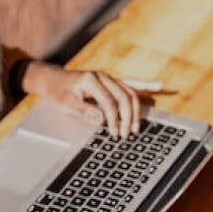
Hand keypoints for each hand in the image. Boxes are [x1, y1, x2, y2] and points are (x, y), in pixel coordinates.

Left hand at [22, 61, 141, 138]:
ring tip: (135, 127)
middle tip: (125, 134)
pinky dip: (145, 86)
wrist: (53, 80)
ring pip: (130, 92)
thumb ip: (82, 110)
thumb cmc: (58, 91)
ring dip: (135, 110)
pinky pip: (131, 84)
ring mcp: (109, 78)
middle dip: (127, 117)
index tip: (114, 133)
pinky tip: (159, 87)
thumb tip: (101, 119)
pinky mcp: (112, 82)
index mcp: (92, 79)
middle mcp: (103, 76)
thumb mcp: (64, 102)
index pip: (109, 101)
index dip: (114, 118)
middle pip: (124, 96)